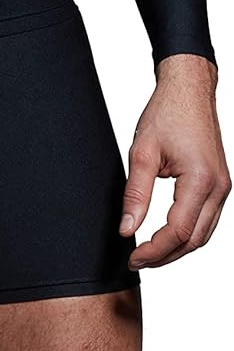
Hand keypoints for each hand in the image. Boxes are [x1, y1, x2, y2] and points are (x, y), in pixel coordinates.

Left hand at [119, 55, 230, 268]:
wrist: (189, 90)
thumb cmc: (168, 113)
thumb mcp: (142, 152)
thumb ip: (135, 194)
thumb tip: (127, 229)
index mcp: (200, 180)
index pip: (178, 231)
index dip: (154, 250)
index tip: (132, 256)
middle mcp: (218, 188)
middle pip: (194, 240)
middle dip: (165, 256)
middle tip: (137, 260)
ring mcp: (223, 187)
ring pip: (203, 234)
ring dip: (177, 248)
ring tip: (149, 253)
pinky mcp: (220, 185)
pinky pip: (207, 220)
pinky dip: (188, 234)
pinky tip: (167, 236)